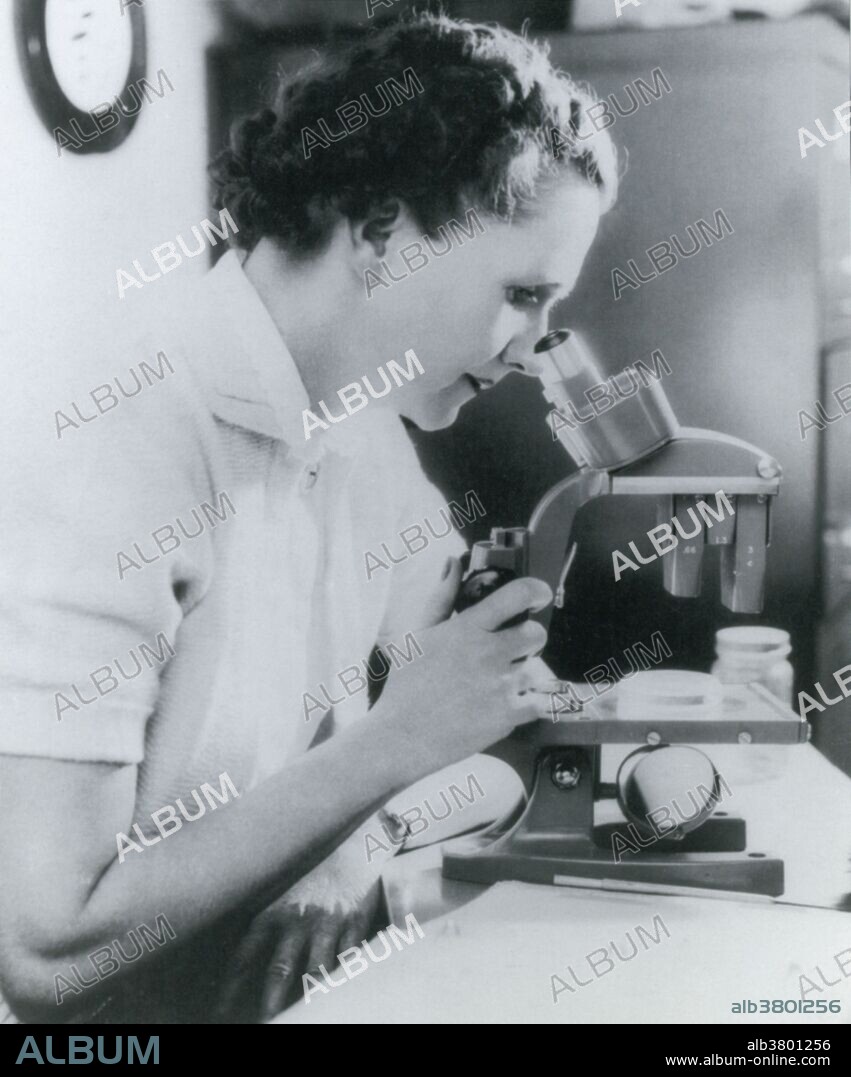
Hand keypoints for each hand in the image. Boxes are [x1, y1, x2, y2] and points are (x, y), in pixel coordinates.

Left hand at [216, 879, 385, 1021]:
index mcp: (273, 914)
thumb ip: (267, 928)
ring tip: (308, 1015)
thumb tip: (246, 967)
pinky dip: (344, 979)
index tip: (220, 1013)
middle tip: (265, 1023)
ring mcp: (327, 922)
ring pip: (316, 970)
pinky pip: (349, 958)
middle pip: (279, 969)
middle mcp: (297, 920)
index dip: (231, 988)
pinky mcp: (354, 923)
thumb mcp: (283, 897)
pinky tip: (339, 994)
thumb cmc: (314, 878)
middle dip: (270, 1003)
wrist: (353, 849)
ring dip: (309, 998)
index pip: (245, 956)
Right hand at [370, 559, 552, 779]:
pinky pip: (537, 702)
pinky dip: (526, 704)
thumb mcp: (419, 634)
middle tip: (511, 648)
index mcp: (467, 629)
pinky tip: (501, 704)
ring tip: (494, 683)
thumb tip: (452, 564)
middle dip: (528, 638)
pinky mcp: (507, 715)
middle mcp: (487, 654)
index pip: (516, 596)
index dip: (535, 590)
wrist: (401, 737)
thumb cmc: (406, 685)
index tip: (538, 595)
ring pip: (535, 669)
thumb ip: (441, 597)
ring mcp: (500, 686)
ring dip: (522, 674)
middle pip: (536, 634)